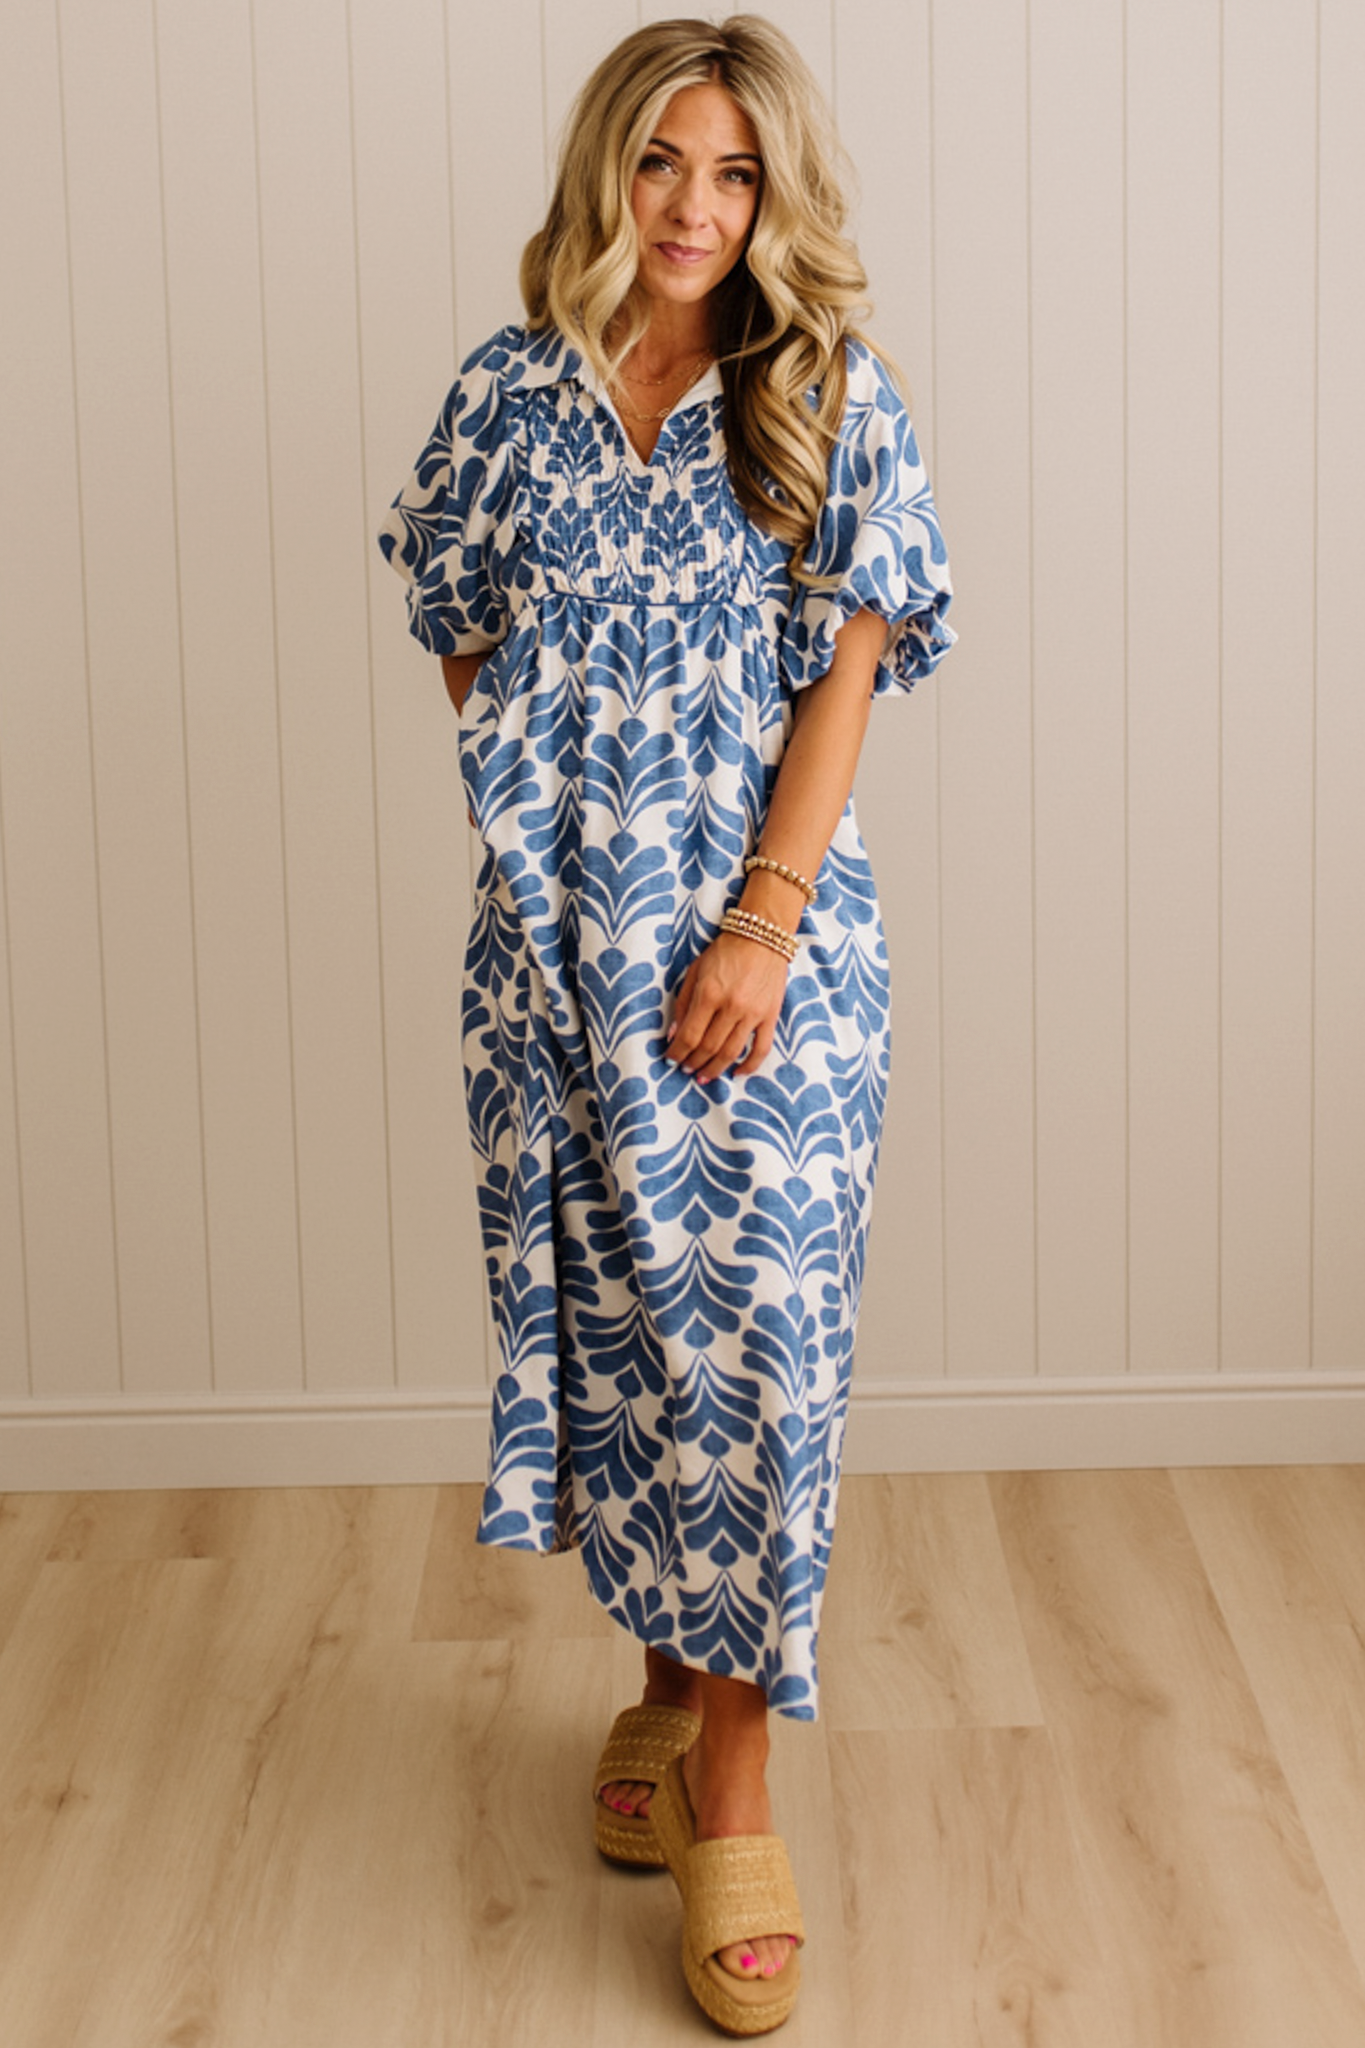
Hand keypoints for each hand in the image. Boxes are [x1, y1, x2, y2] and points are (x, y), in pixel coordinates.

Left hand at [665, 932, 789, 1082]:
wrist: (762, 936)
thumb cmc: (724, 952)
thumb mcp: (695, 971)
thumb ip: (683, 1003)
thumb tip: (674, 1035)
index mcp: (709, 994)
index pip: (689, 1035)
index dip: (677, 1053)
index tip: (671, 1060)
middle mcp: (731, 1006)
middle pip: (708, 1048)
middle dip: (693, 1063)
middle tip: (686, 1069)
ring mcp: (753, 1013)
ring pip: (731, 1053)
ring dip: (715, 1070)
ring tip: (704, 1076)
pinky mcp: (770, 1016)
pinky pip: (761, 1049)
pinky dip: (749, 1065)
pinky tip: (737, 1073)